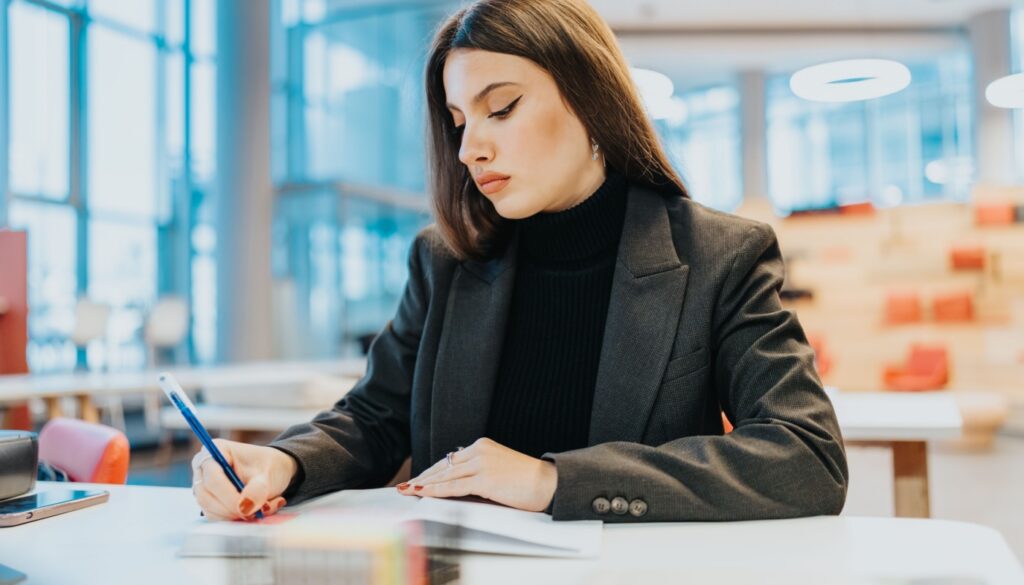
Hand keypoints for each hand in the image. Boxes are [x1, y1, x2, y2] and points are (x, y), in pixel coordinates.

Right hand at [191, 439, 297, 520]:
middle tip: (255, 512)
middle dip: (232, 509)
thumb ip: (257, 489)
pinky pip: (217, 517)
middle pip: (206, 496)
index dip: (229, 496)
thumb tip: (245, 508)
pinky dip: (236, 519)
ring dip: (236, 516)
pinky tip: (256, 511)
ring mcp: (204, 487)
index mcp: (215, 450)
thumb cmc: (268, 466)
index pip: (213, 477)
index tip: (248, 508)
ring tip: (262, 507)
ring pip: (210, 510)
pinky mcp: (209, 502)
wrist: (272, 472)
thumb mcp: (268, 474)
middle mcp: (203, 468)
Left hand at [397, 438, 556, 512]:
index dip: (432, 471)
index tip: (418, 479)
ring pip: (445, 477)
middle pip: (443, 467)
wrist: (547, 483)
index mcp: (482, 445)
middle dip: (422, 477)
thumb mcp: (498, 468)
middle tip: (404, 486)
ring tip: (408, 491)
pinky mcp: (485, 479)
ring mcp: (481, 464)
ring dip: (424, 485)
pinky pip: (454, 487)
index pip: (450, 460)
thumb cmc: (526, 480)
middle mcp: (479, 451)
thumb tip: (457, 478)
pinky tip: (423, 493)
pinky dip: (435, 491)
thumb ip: (478, 469)